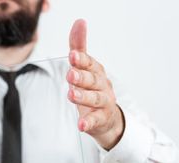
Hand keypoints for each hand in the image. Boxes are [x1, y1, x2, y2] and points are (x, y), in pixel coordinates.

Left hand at [66, 19, 124, 149]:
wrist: (108, 118)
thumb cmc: (93, 89)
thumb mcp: (85, 68)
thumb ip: (79, 47)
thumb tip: (79, 22)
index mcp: (96, 71)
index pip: (89, 63)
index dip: (81, 60)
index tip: (72, 55)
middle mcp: (102, 85)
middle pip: (92, 80)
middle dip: (81, 77)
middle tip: (70, 75)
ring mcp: (103, 102)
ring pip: (94, 98)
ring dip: (83, 97)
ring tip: (71, 95)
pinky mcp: (101, 119)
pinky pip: (95, 120)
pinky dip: (88, 122)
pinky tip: (81, 125)